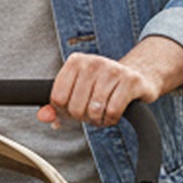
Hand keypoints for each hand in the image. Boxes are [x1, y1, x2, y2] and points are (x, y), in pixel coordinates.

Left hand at [40, 50, 167, 128]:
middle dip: (83, 117)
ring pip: (94, 110)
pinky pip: (112, 111)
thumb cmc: (102, 87)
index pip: (57, 98)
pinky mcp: (131, 80)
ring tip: (102, 113)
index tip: (74, 109)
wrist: (139, 75)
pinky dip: (111, 120)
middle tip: (91, 113)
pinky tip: (113, 114)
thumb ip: (56, 106)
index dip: (65, 112)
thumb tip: (43, 116)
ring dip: (98, 120)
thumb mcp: (76, 93)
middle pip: (75, 108)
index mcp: (75, 62)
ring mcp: (113, 70)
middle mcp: (93, 62)